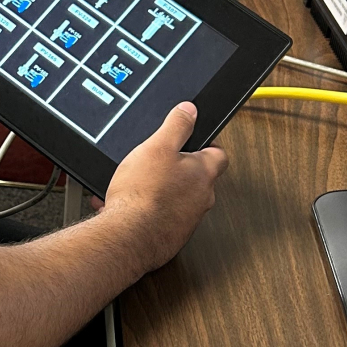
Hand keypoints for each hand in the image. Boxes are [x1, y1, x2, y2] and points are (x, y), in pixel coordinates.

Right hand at [101, 101, 228, 274]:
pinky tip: (130, 207)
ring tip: (139, 188)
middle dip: (180, 171)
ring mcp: (188, 220)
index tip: (195, 142)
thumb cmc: (143, 194)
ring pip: (180, 200)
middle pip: (199, 179)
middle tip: (160, 165)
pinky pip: (165, 219)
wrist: (128, 236)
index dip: (206, 146)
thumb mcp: (157, 147)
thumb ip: (177, 126)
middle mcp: (202, 198)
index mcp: (203, 172)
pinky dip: (151, 213)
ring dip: (163, 194)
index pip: (218, 154)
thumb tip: (189, 110)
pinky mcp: (172, 236)